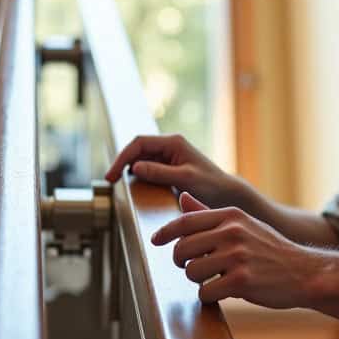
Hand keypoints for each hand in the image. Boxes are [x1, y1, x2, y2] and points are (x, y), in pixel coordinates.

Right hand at [106, 134, 253, 211]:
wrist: (227, 195)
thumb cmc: (212, 185)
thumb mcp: (185, 179)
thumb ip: (160, 172)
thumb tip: (135, 167)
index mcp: (173, 142)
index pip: (139, 143)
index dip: (122, 158)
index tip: (113, 175)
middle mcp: (169, 146)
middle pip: (136, 149)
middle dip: (122, 162)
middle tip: (111, 180)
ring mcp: (169, 156)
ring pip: (140, 158)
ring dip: (128, 168)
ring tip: (118, 182)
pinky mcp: (169, 168)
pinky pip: (147, 167)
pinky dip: (137, 174)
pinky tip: (133, 185)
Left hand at [152, 191, 318, 307]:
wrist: (305, 272)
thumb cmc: (271, 250)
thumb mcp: (244, 224)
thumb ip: (210, 214)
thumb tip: (182, 199)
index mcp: (231, 216)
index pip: (185, 221)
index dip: (165, 232)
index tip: (155, 240)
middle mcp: (232, 233)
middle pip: (183, 248)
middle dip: (181, 262)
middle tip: (191, 267)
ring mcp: (237, 257)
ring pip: (192, 272)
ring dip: (197, 281)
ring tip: (213, 280)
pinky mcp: (241, 281)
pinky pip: (205, 292)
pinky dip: (209, 296)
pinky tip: (222, 293)